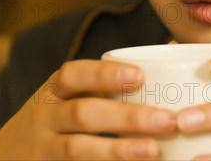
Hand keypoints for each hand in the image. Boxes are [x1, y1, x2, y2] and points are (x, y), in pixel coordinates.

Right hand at [0, 60, 176, 159]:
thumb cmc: (53, 122)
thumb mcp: (65, 99)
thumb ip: (103, 87)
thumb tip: (168, 59)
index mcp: (53, 91)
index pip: (73, 74)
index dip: (106, 74)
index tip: (140, 75)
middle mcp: (43, 118)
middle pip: (83, 114)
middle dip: (127, 117)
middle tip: (168, 120)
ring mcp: (42, 149)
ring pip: (78, 149)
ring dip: (118, 150)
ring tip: (153, 151)